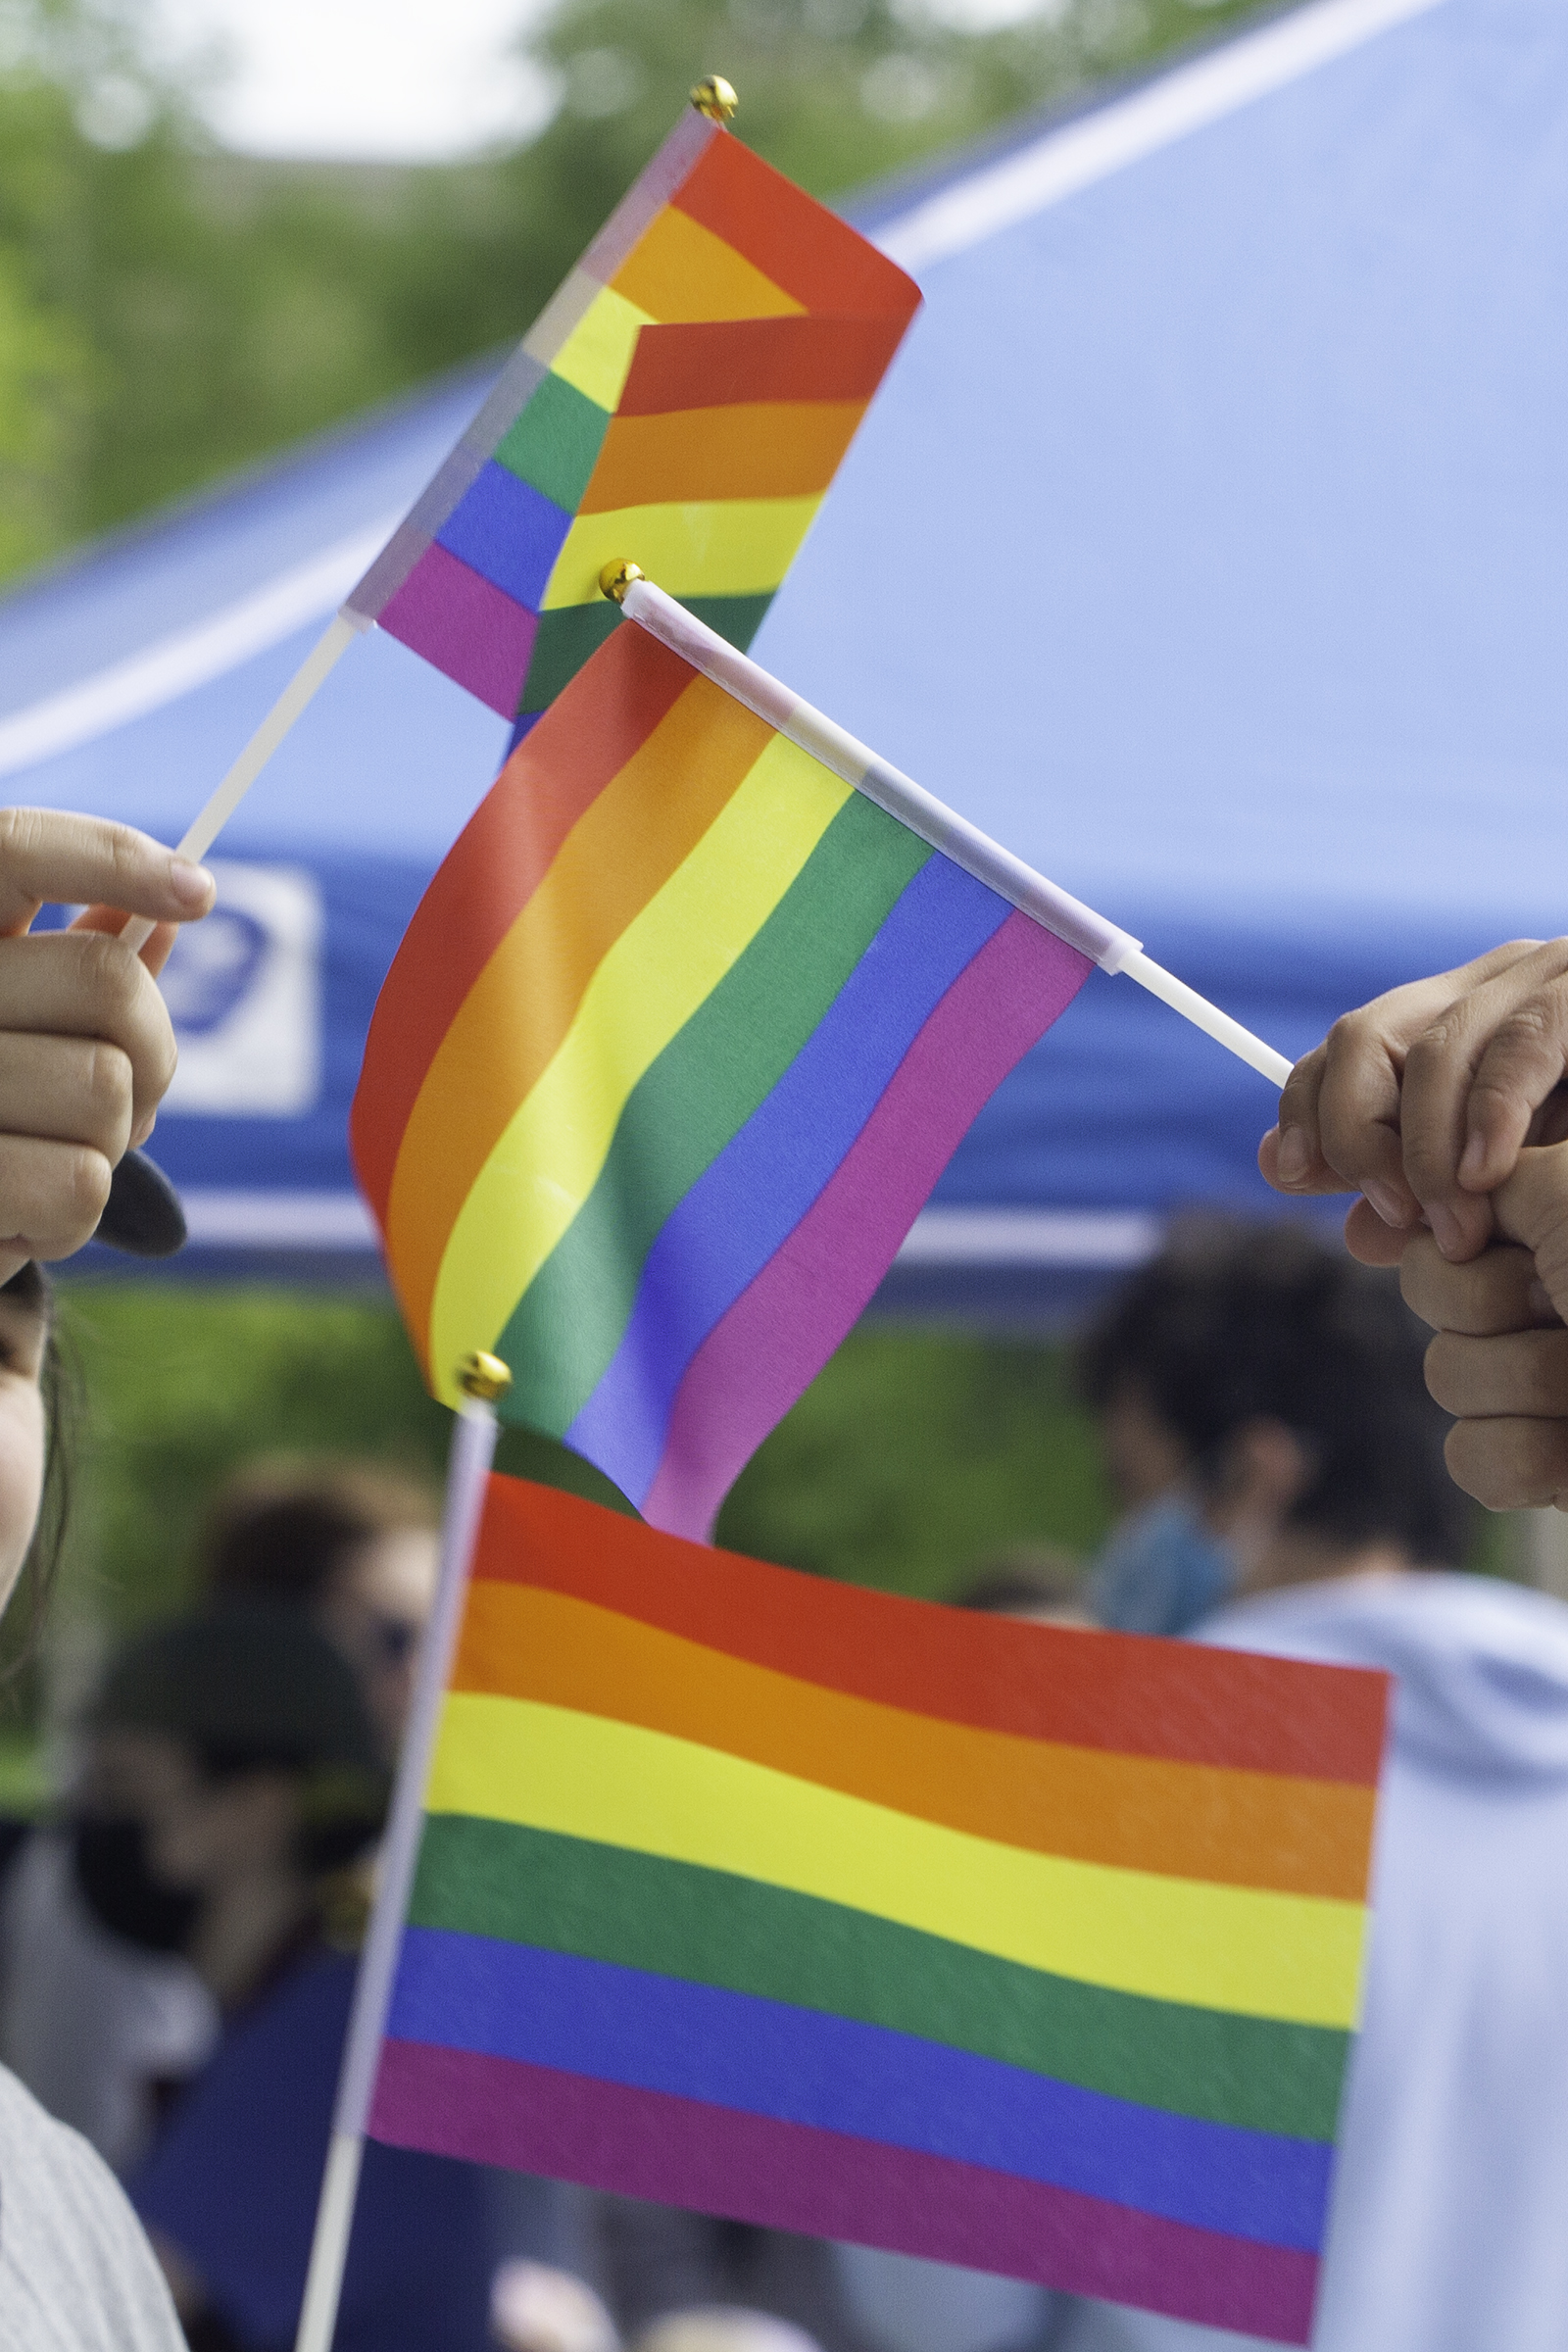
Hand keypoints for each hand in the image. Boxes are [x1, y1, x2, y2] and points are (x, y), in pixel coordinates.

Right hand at [0, 810, 213, 1280]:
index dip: (107, 856)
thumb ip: (77, 963)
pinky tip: (21, 1218)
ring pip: (107, 1088)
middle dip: (152, 1050)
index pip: (13, 848)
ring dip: (108, 1143)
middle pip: (109, 981)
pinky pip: (81, 1183)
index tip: (198, 893)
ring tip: (43, 1159)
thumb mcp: (21, 1029)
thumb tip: (167, 907)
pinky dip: (73, 1218)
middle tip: (118, 1099)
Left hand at [1259, 940, 1567, 1264]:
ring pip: (1433, 1052)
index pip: (1344, 1048)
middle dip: (1355, 1137)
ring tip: (1453, 1228)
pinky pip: (1519, 1048)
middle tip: (1394, 1214)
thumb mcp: (1500, 1170)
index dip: (1302, 1110)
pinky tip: (1484, 1176)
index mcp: (1457, 1014)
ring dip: (1427, 1154)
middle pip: (1362, 1039)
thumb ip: (1426, 1194)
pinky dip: (1490, 1116)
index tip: (1290, 1173)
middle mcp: (1490, 983)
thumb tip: (1355, 1233)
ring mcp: (1543, 978)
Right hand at [1402, 1145, 1567, 1507]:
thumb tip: (1445, 1198)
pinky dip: (1527, 1456)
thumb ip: (1500, 1176)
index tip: (1508, 1241)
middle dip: (1493, 1308)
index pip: (1443, 1214)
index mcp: (1562, 1217)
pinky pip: (1470, 1459)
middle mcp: (1553, 1288)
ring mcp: (1546, 1377)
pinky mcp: (1547, 1459)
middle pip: (1430, 1294)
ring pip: (1446, 1377)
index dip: (1461, 1237)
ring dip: (1527, 1383)